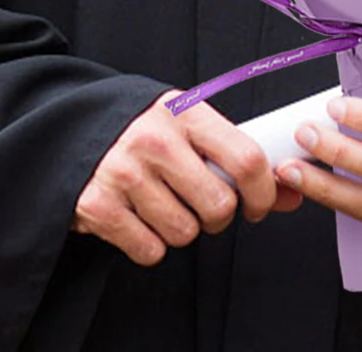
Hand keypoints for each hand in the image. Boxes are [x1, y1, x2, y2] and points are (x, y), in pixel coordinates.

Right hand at [73, 92, 301, 265]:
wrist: (69, 127)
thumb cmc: (142, 128)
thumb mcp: (187, 124)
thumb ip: (235, 156)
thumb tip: (293, 193)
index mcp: (183, 111)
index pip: (245, 158)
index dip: (263, 192)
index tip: (258, 205)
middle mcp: (154, 139)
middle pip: (218, 206)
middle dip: (218, 217)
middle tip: (202, 205)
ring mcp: (124, 173)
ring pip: (185, 233)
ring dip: (180, 228)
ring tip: (162, 202)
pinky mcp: (98, 206)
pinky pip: (150, 250)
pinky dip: (149, 243)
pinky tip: (137, 215)